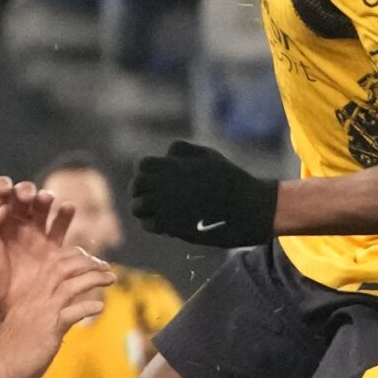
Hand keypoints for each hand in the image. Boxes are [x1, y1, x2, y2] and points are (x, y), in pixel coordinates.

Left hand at [0, 177, 76, 318]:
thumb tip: (1, 207)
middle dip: (26, 190)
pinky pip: (62, 227)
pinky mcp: (52, 248)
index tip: (4, 188)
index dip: (3, 185)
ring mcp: (37, 234)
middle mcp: (18, 222)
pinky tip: (68, 209)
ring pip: (44, 208)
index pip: (1, 193)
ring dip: (46, 198)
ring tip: (46, 199)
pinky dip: (66, 215)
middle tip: (26, 196)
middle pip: (25, 196)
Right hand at [0, 246, 114, 377]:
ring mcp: (42, 312)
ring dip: (94, 278)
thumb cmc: (14, 347)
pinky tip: (100, 307)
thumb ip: (49, 310)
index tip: (93, 260)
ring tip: (111, 278)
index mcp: (31, 292)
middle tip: (107, 266)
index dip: (75, 256)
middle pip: (64, 267)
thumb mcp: (30, 319)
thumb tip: (74, 309)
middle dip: (89, 262)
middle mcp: (37, 297)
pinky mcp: (48, 330)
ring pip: (70, 285)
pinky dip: (88, 307)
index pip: (54, 262)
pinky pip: (72, 313)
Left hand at [130, 141, 278, 247]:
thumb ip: (183, 151)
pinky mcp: (170, 225)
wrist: (241, 206)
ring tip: (155, 210)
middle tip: (149, 195)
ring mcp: (164, 206)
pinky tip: (165, 222)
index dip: (145, 171)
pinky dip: (153, 223)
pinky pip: (149, 225)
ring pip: (137, 207)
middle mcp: (163, 185)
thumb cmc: (228, 179)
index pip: (142, 165)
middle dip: (140, 190)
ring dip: (144, 208)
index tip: (152, 177)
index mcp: (171, 166)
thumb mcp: (207, 155)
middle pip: (136, 186)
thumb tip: (166, 154)